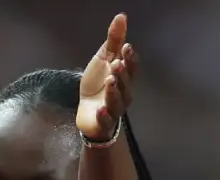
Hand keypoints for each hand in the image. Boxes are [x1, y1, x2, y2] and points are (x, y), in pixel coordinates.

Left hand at [76, 13, 138, 140]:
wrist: (87, 113)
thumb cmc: (98, 84)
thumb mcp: (103, 60)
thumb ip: (113, 41)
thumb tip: (121, 16)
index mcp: (124, 77)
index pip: (131, 67)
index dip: (130, 58)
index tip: (126, 47)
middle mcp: (123, 93)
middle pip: (126, 84)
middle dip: (122, 74)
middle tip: (115, 64)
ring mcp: (113, 108)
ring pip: (117, 101)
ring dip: (114, 91)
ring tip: (109, 81)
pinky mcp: (103, 122)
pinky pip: (106, 120)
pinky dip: (104, 115)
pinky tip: (101, 109)